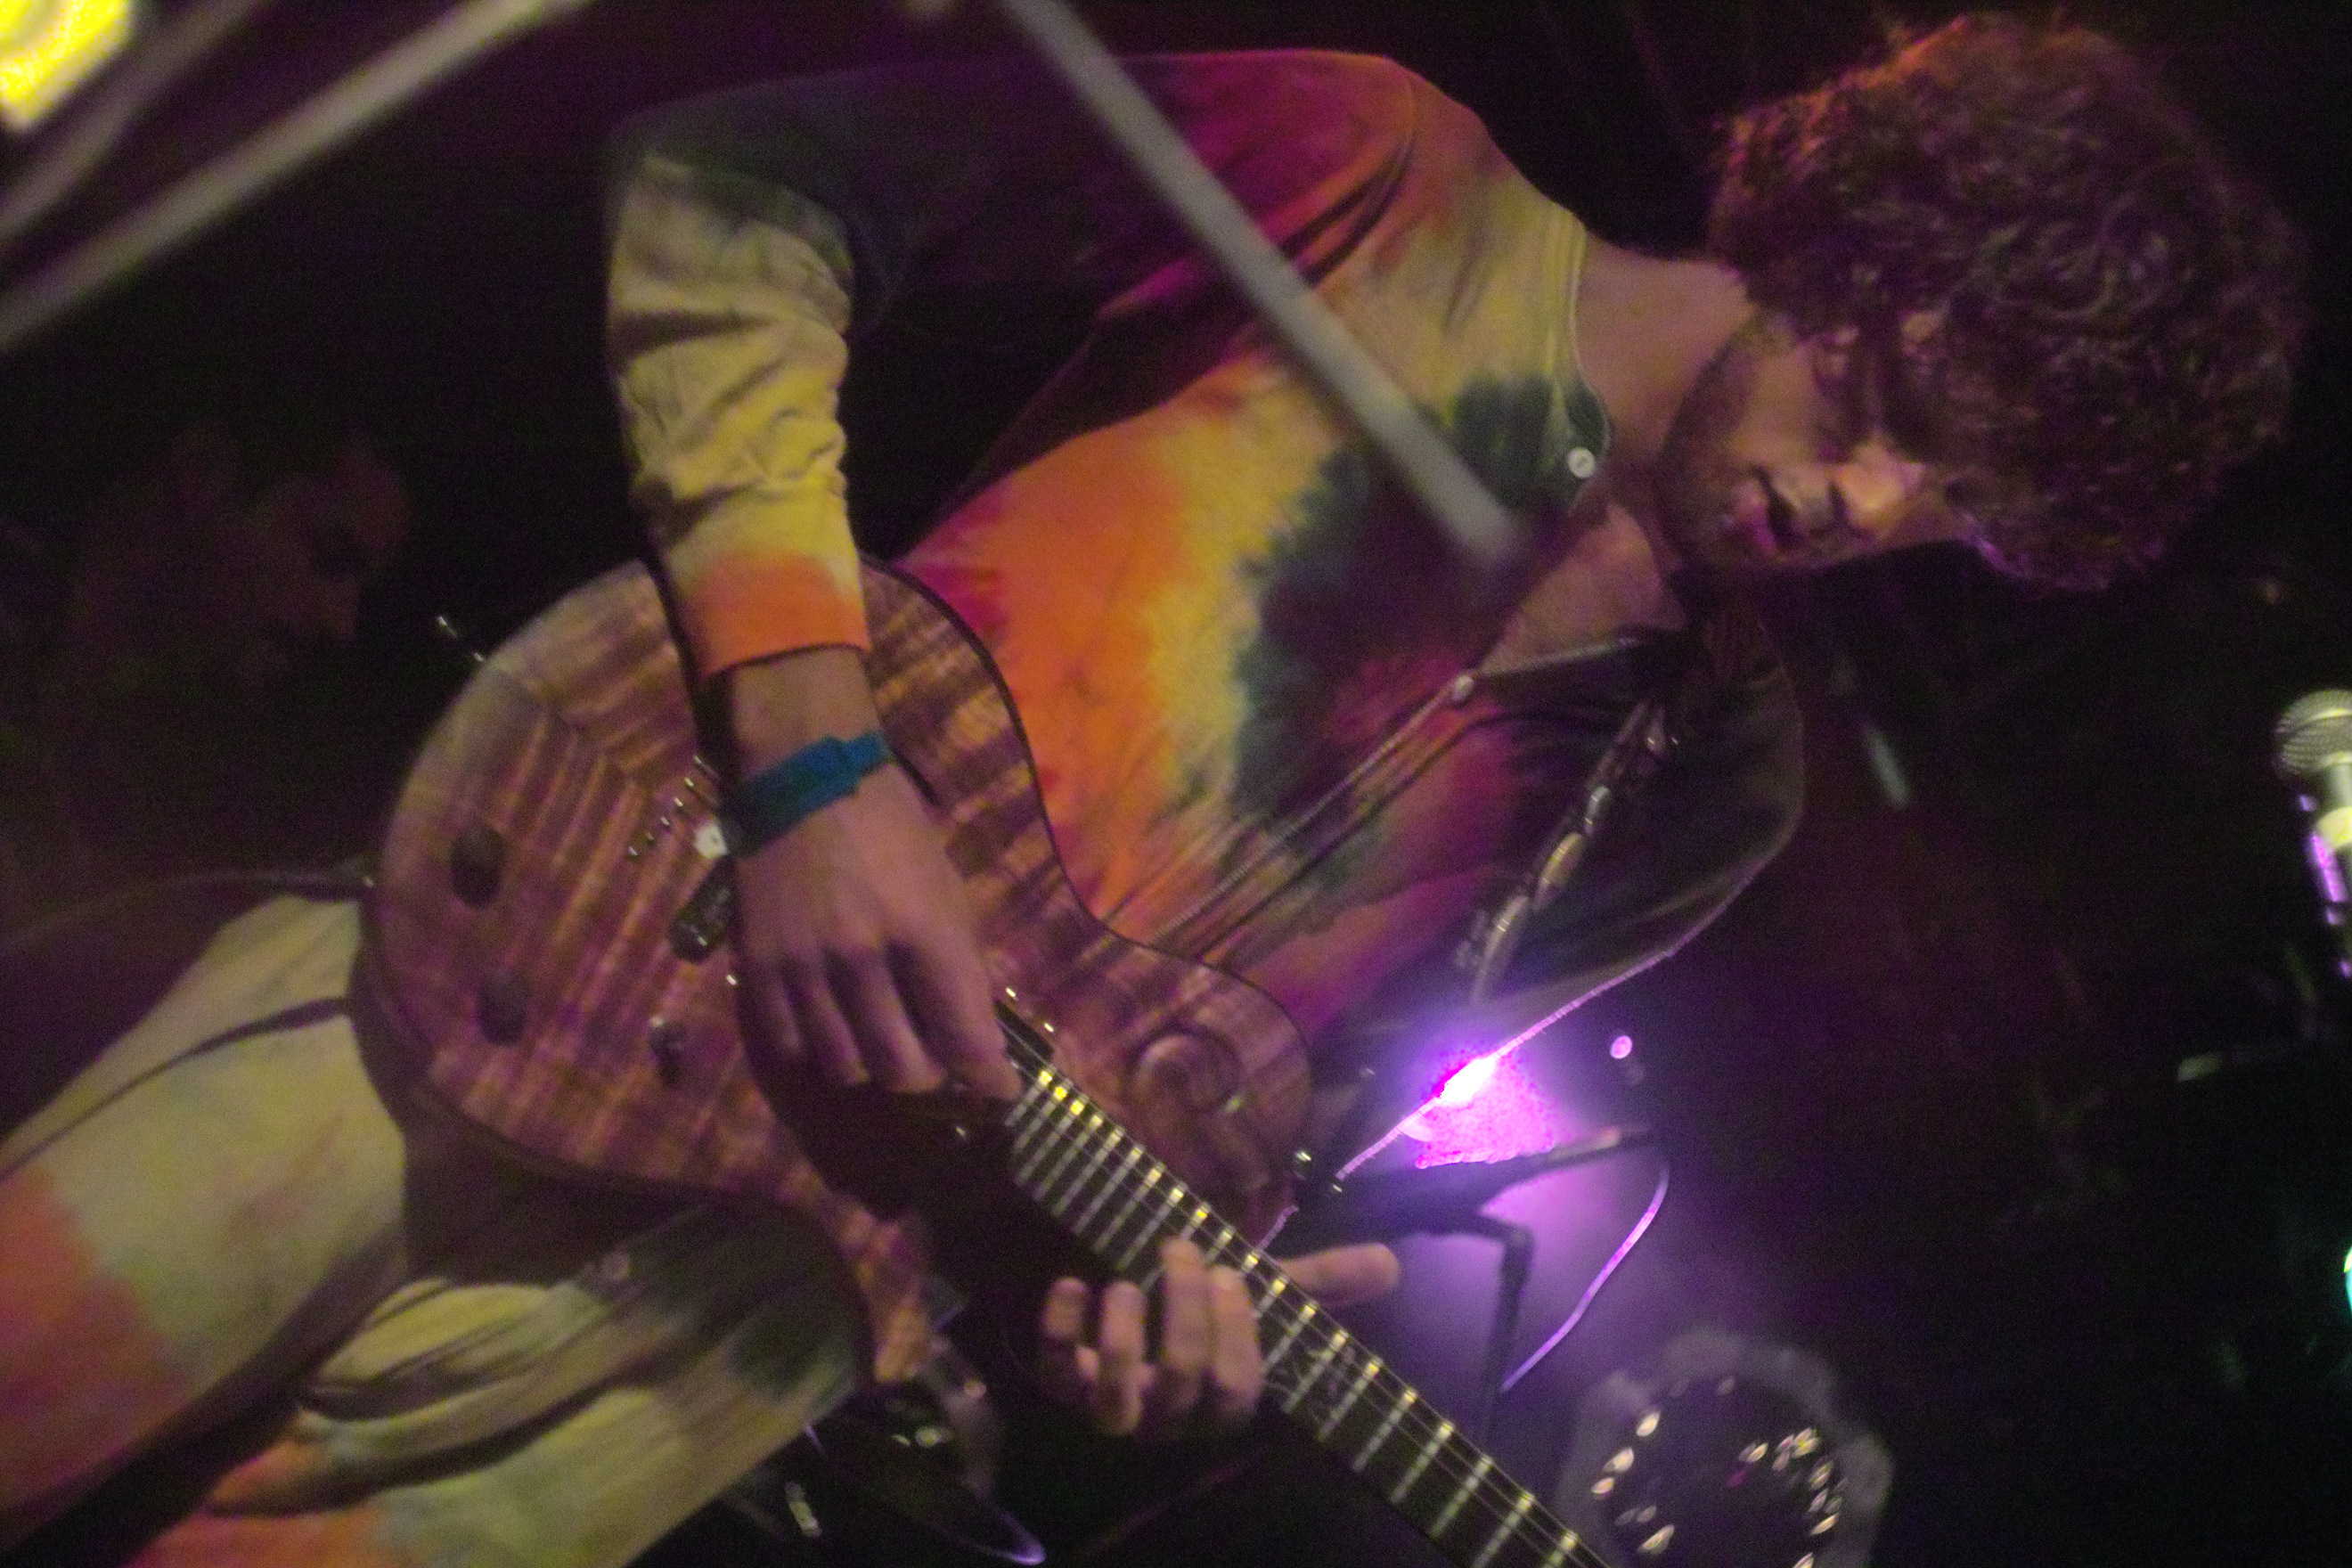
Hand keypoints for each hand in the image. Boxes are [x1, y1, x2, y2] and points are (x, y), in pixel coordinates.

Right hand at [728, 648, 1017, 1098]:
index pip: (964, 1036)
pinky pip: (792, 1047)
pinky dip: (820, 1053)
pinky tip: (836, 1033)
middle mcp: (864, 959)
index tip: (998, 1091)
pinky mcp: (760, 969)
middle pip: (902, 1070)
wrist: (804, 775)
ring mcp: (806, 968)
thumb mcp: (947, 887)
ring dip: (872, 1068)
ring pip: (846, 1067)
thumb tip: (973, 1032)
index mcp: (925, 932)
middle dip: (929, 1078)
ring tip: (884, 1047)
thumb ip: (958, 963)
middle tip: (937, 1065)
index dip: (988, 1078)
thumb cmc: (892, 826)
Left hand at [1037, 1240, 1400, 1438]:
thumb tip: (1390, 1262)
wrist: (1131, 1327)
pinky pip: (1053, 1376)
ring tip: (1124, 1281)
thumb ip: (1321, 1283)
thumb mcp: (1263, 1298)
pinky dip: (1055, 1331)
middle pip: (1181, 1385)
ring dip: (1120, 1338)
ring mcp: (1113, 1407)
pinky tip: (1070, 1284)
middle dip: (1184, 1314)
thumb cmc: (1207, 1318)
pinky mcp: (1062, 1387)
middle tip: (1179, 1249)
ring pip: (1114, 1403)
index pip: (1236, 1388)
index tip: (1230, 1269)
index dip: (1233, 1332)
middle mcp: (1169, 1418)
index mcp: (1220, 1402)